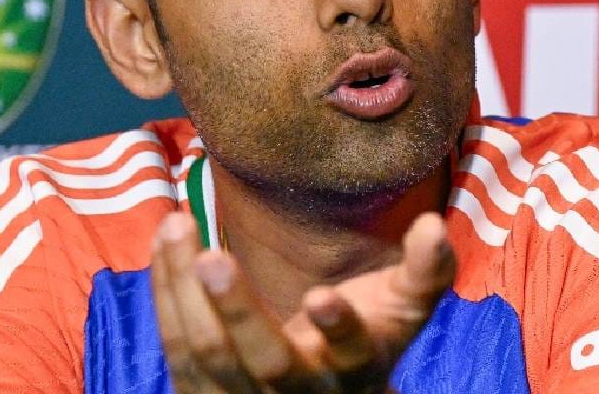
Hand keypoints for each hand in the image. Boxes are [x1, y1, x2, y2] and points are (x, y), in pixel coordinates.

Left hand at [151, 211, 455, 392]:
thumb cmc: (370, 335)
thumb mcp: (407, 308)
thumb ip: (427, 268)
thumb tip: (433, 224)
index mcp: (357, 369)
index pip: (352, 352)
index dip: (339, 327)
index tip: (323, 293)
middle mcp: (302, 393)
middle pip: (267, 362)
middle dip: (238, 310)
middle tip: (213, 256)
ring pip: (207, 355)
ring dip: (184, 290)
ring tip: (176, 222)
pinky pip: (176, 350)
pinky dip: (166, 295)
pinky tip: (165, 244)